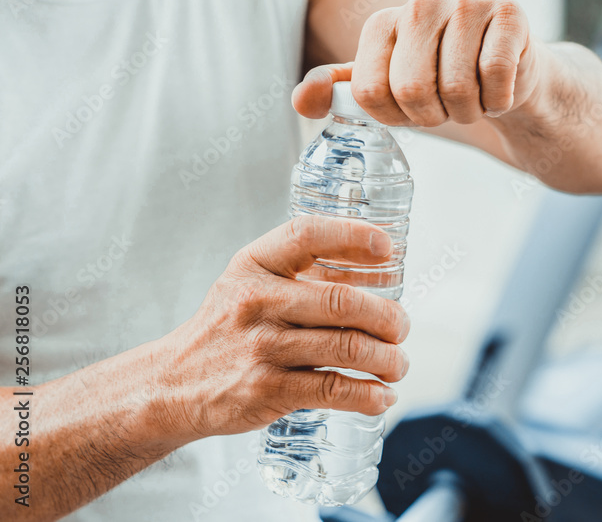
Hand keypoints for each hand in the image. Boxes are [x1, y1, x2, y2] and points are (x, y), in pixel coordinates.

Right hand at [155, 216, 410, 440]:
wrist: (171, 385)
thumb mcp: (249, 284)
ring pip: (348, 348)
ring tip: (398, 365)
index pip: (308, 235)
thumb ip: (302, 272)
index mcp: (255, 265)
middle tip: (401, 328)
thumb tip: (376, 266)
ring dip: (388, 359)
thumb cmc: (227, 329)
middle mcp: (257, 301)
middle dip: (389, 317)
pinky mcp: (267, 390)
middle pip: (344, 302)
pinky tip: (382, 396)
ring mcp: (261, 347)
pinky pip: (334, 390)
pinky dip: (370, 395)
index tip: (389, 249)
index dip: (354, 236)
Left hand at [292, 0, 543, 125]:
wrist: (508, 75)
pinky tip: (499, 90)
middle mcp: (419, 6)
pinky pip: (495, 76)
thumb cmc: (443, 80)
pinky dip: (499, 100)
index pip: (370, 91)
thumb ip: (342, 91)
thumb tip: (301, 101)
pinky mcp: (508, 15)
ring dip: (469, 112)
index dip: (394, 118)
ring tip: (473, 98)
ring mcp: (465, 5)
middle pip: (412, 91)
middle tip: (446, 109)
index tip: (411, 111)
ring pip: (457, 88)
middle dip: (433, 117)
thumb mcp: (389, 86)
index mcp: (383, 23)